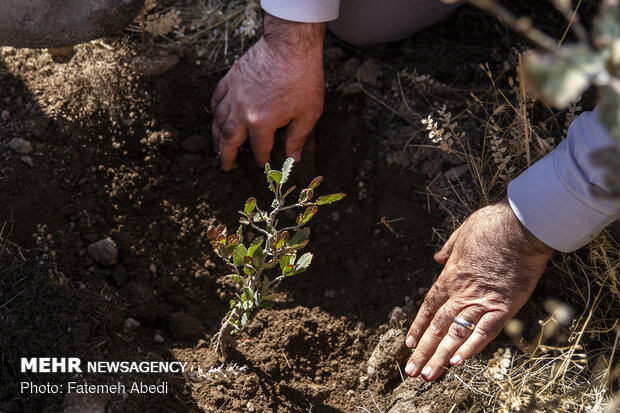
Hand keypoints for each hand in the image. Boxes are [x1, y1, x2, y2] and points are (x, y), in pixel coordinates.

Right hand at [211, 14, 325, 170]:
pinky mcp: (231, 78)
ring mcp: (234, 93)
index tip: (263, 165)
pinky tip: (216, 118)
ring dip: (217, 137)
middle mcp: (242, 110)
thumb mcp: (308, 114)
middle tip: (225, 166)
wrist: (291, 44)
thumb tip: (293, 159)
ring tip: (217, 147)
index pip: (259, 148)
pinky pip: (217, 98)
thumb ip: (297, 139)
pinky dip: (214, 110)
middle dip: (226, 155)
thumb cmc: (303, 78)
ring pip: (218, 121)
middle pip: (229, 139)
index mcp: (261, 122)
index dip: (262, 159)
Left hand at [404, 198, 552, 380]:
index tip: (409, 343)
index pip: (429, 307)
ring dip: (441, 356)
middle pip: (438, 326)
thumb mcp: (462, 232)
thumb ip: (448, 249)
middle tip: (412, 371)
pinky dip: (471, 348)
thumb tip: (438, 259)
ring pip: (456, 334)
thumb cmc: (492, 225)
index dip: (418, 326)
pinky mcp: (504, 306)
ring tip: (430, 375)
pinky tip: (458, 363)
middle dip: (424, 350)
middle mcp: (462, 292)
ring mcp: (482, 300)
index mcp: (451, 276)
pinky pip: (485, 332)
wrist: (521, 225)